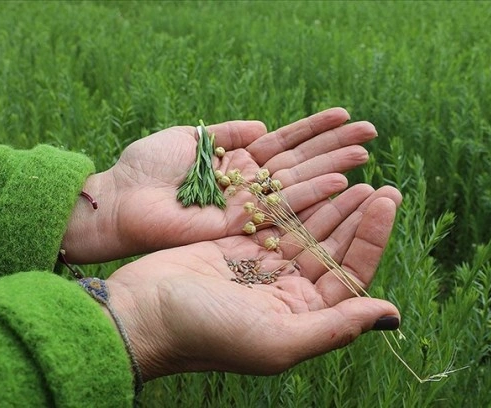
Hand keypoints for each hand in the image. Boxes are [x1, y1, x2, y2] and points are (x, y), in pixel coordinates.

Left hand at [62, 108, 377, 262]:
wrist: (118, 200)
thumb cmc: (146, 168)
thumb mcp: (191, 138)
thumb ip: (228, 134)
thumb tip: (263, 127)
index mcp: (237, 165)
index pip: (285, 145)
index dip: (315, 132)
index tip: (346, 117)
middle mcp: (249, 189)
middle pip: (300, 165)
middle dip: (335, 149)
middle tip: (372, 134)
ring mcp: (248, 210)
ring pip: (299, 187)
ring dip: (333, 170)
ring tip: (366, 155)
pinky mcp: (243, 228)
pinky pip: (283, 211)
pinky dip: (312, 196)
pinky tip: (341, 183)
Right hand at [104, 184, 401, 379]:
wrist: (143, 312)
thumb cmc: (207, 332)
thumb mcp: (277, 340)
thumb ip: (335, 327)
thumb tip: (390, 314)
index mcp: (303, 317)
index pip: (351, 274)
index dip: (372, 238)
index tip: (386, 201)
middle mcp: (288, 293)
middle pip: (333, 249)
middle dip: (357, 217)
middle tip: (381, 186)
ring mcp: (264, 268)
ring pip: (309, 231)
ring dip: (332, 205)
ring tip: (358, 177)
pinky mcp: (239, 247)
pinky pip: (278, 219)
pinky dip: (297, 199)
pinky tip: (315, 179)